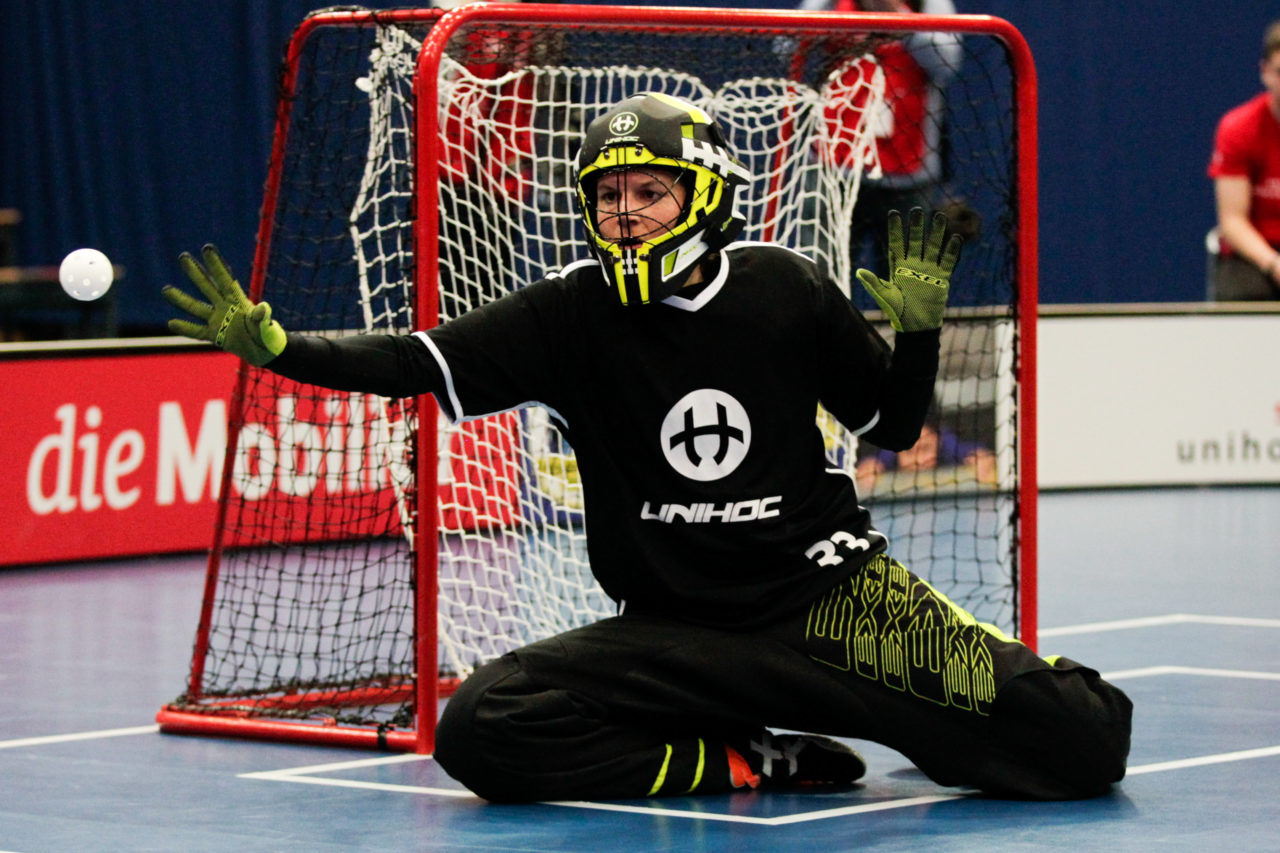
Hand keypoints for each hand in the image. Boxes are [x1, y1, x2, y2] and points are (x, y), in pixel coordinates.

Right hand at [162, 245, 285, 365]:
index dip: (216, 265)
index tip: (207, 248)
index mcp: (238, 301)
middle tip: (183, 256)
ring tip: (165, 289)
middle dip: (195, 272)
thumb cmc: (268, 335)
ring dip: (181, 299)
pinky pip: (197, 331)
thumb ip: (261, 317)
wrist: (265, 351)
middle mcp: (225, 307)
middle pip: (207, 287)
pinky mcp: (215, 335)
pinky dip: (185, 328)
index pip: (224, 279)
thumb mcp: (265, 325)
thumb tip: (263, 308)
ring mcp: (218, 320)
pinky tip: (171, 323)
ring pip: (196, 307)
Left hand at [856, 208, 962, 331]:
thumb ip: (874, 283)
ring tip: (939, 216)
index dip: (895, 229)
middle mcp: (914, 264)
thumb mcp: (885, 297)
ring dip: (936, 233)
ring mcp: (928, 270)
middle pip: (915, 241)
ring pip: (933, 247)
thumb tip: (859, 271)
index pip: (896, 244)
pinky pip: (947, 262)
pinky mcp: (942, 278)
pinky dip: (952, 251)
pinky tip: (955, 239)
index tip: (894, 213)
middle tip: (917, 210)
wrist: (916, 327)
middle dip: (916, 226)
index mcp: (898, 267)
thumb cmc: (897, 312)